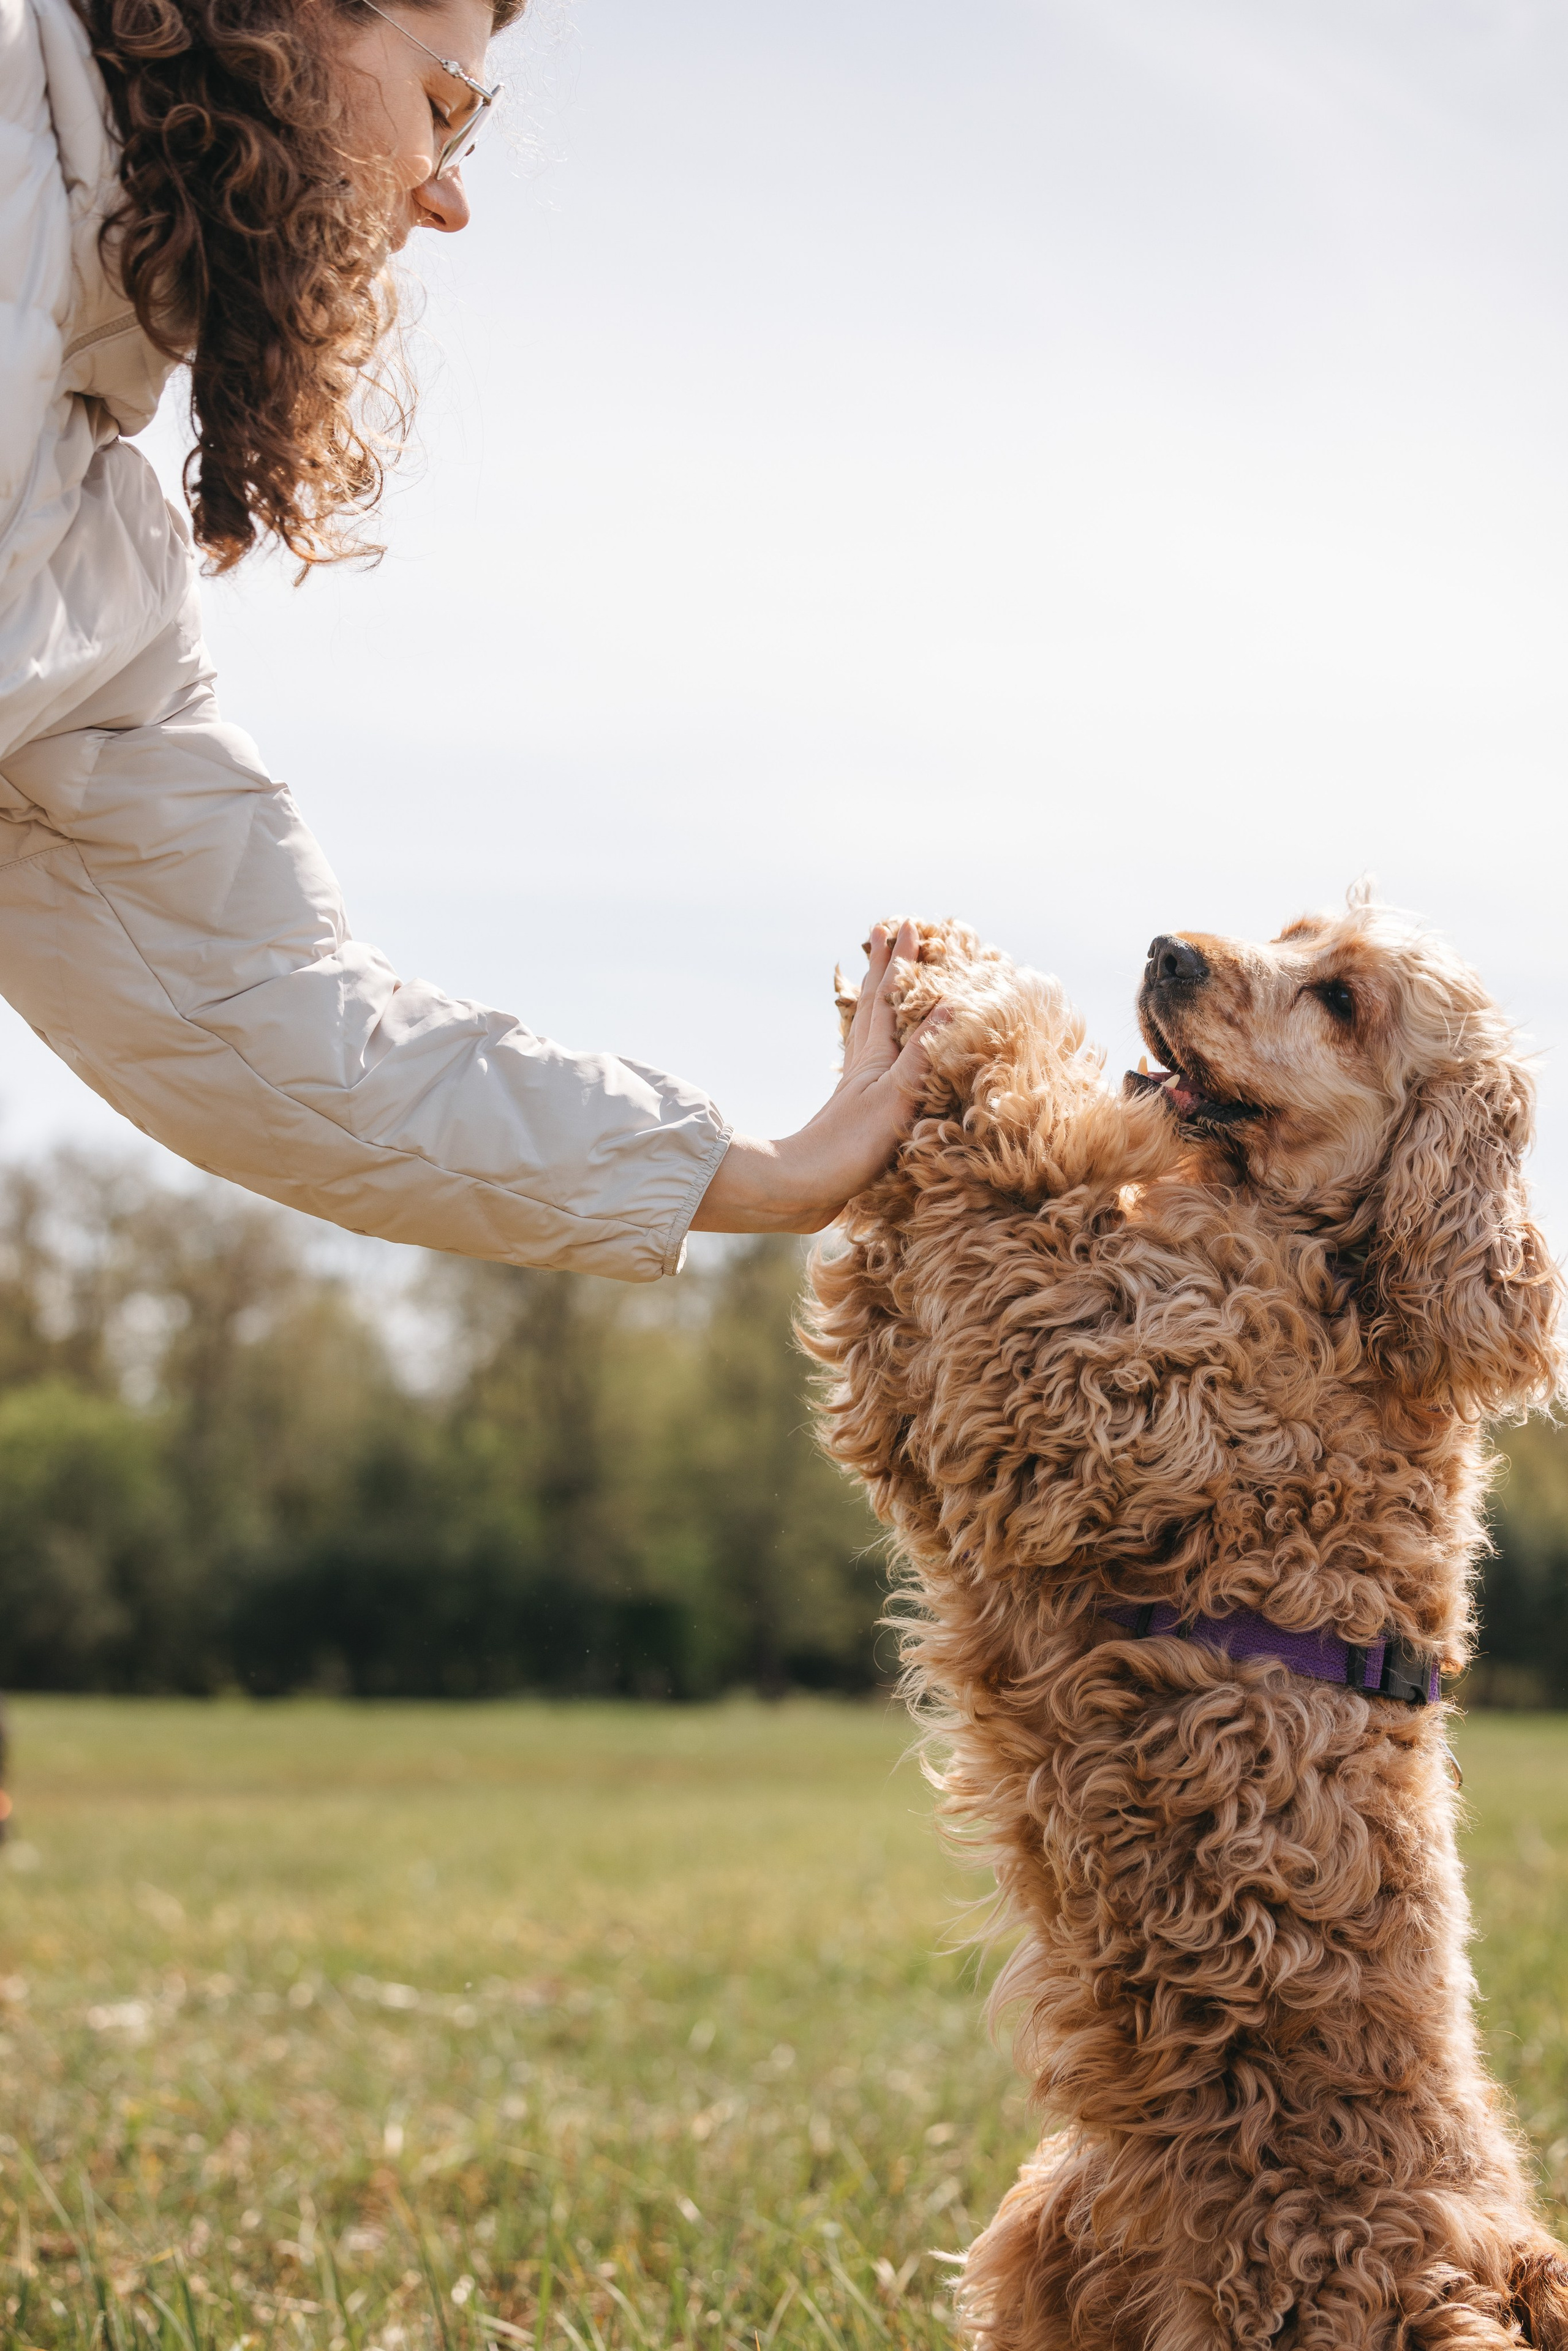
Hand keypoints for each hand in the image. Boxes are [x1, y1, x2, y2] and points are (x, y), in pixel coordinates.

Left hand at [690, 920, 948, 1235]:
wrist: (799, 1191)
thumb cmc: (847, 1147)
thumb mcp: (894, 1098)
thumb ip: (922, 1055)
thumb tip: (951, 1005)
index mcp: (873, 1057)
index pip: (888, 998)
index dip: (898, 962)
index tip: (903, 925)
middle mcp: (863, 1067)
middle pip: (872, 1007)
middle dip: (882, 971)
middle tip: (883, 936)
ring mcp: (857, 1092)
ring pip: (868, 1034)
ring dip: (879, 1006)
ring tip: (883, 988)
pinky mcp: (856, 1120)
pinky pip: (872, 1067)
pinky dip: (880, 1051)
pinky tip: (880, 1063)